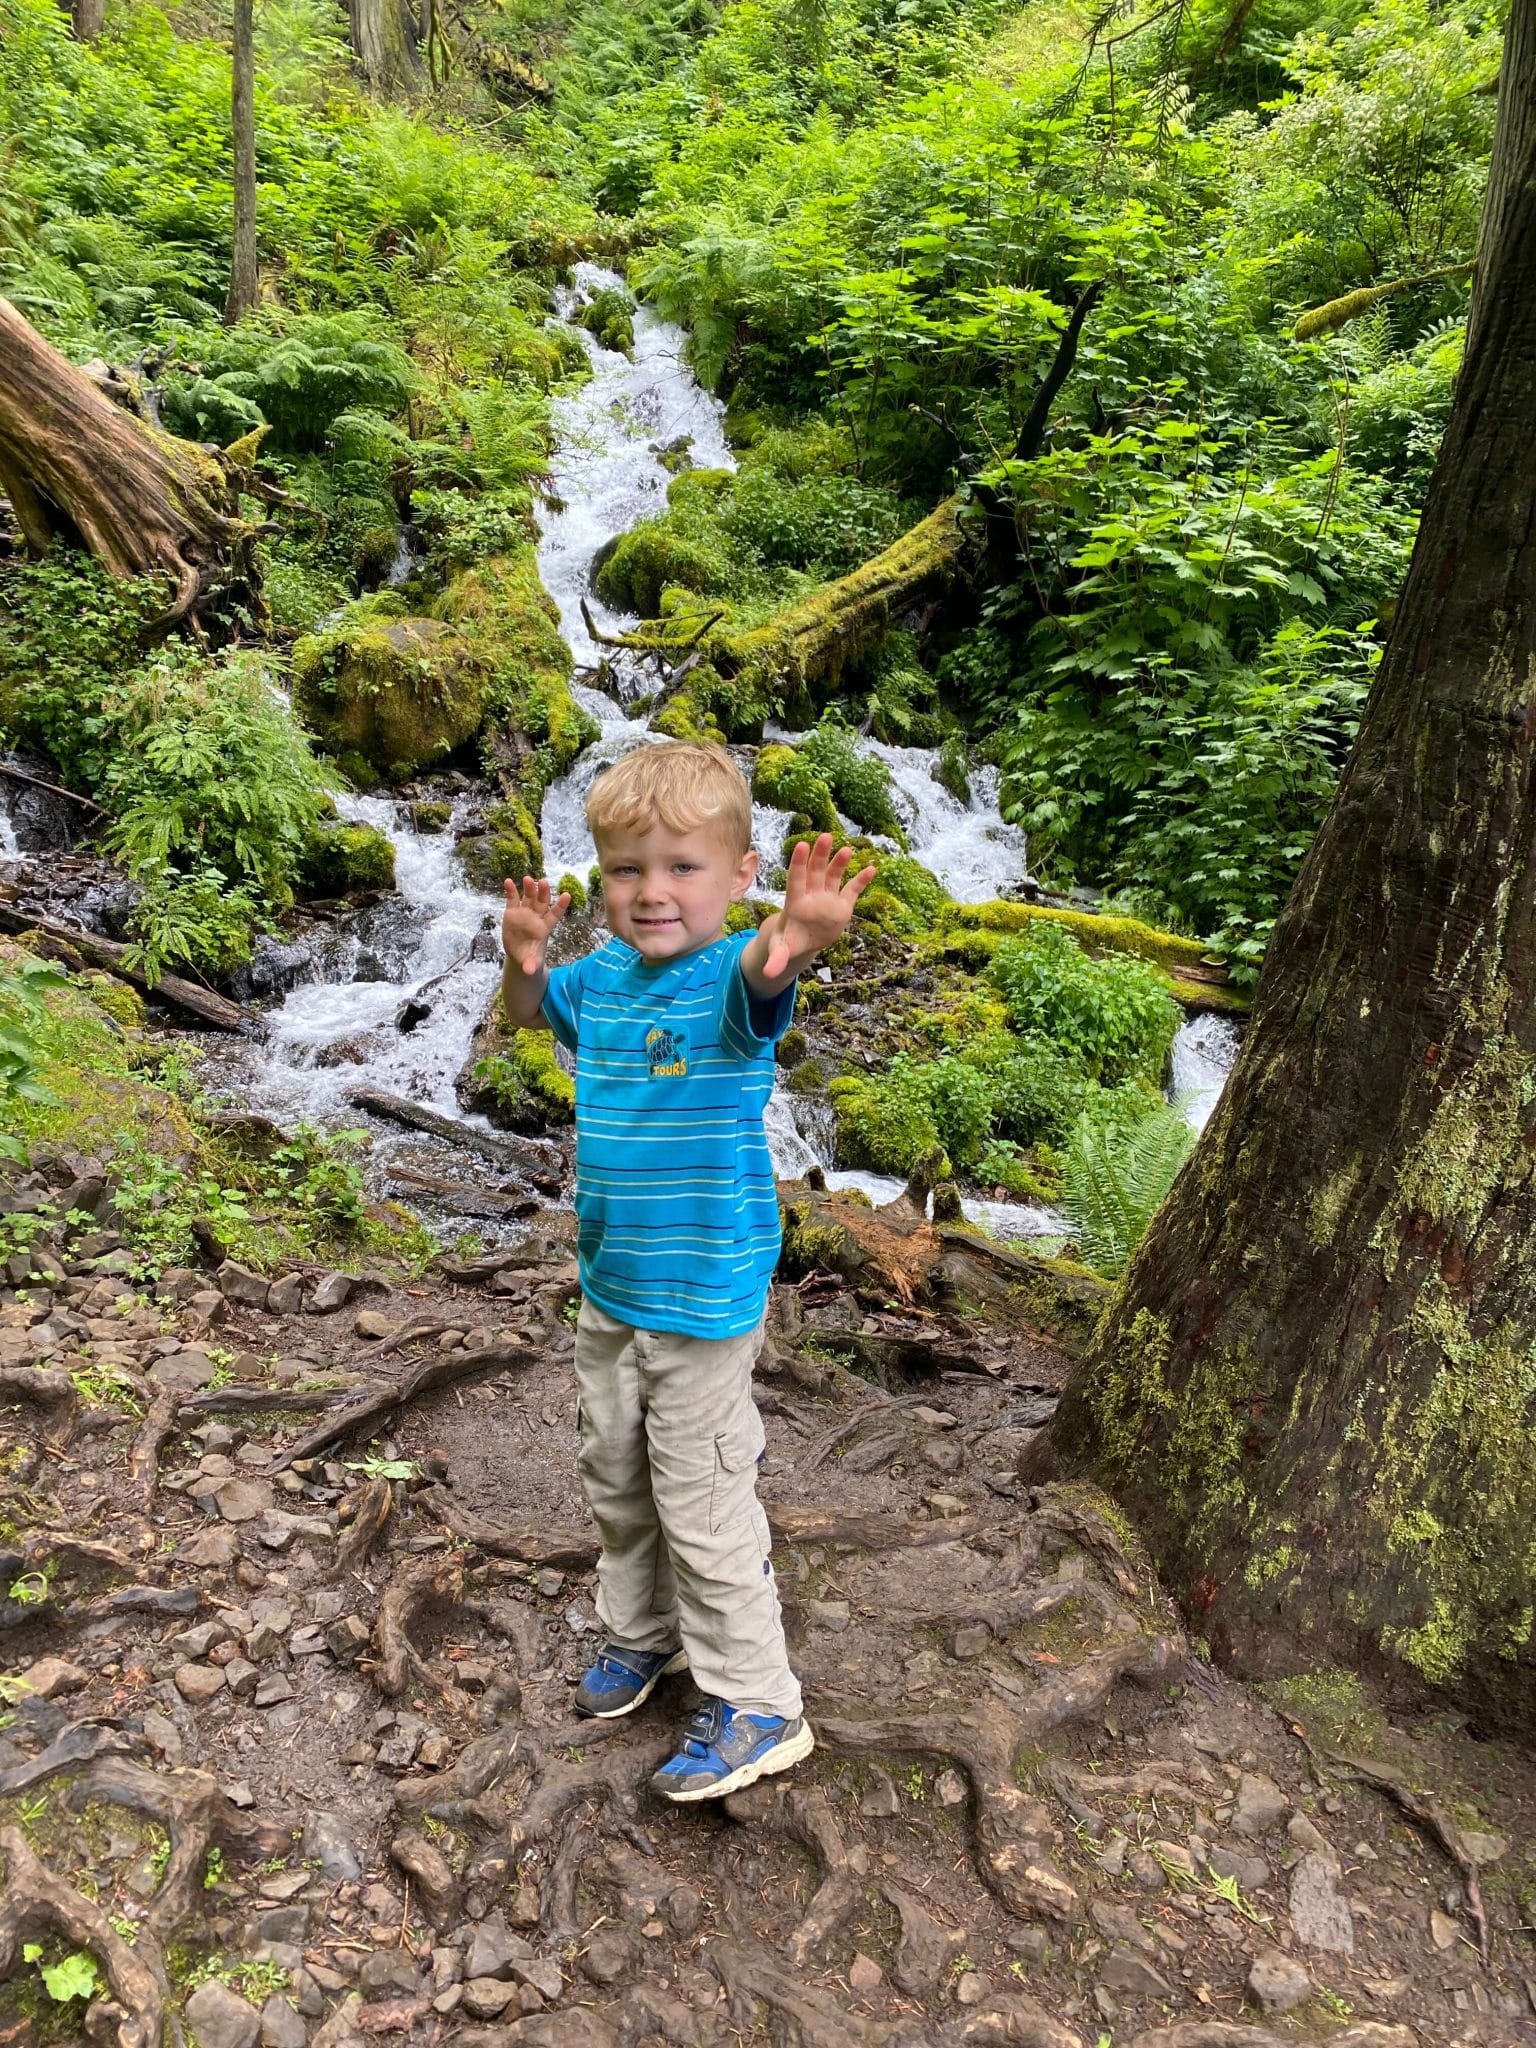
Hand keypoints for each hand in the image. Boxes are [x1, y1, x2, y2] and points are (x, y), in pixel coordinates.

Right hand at [501, 875, 569, 976]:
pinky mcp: (512, 911)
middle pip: (542, 902)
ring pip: (529, 897)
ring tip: (528, 879)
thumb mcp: (530, 962)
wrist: (518, 951)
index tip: (568, 895)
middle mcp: (536, 917)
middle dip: (544, 892)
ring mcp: (525, 912)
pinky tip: (508, 881)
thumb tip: (529, 972)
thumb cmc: (530, 955)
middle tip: (544, 882)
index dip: (561, 905)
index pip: (555, 914)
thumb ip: (531, 965)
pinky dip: (511, 890)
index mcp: (545, 927)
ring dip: (529, 888)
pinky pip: (513, 899)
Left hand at [760, 833, 876, 979]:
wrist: (804, 941)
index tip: (801, 846)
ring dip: (840, 863)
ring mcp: (828, 897)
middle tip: (824, 836)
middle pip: (815, 871)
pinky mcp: (842, 904)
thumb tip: (767, 974)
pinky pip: (852, 889)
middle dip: (820, 855)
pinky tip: (872, 868)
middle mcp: (812, 894)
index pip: (796, 879)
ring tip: (847, 850)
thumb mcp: (782, 949)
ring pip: (833, 876)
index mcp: (796, 902)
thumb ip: (777, 958)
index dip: (798, 863)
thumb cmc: (789, 940)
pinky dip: (862, 880)